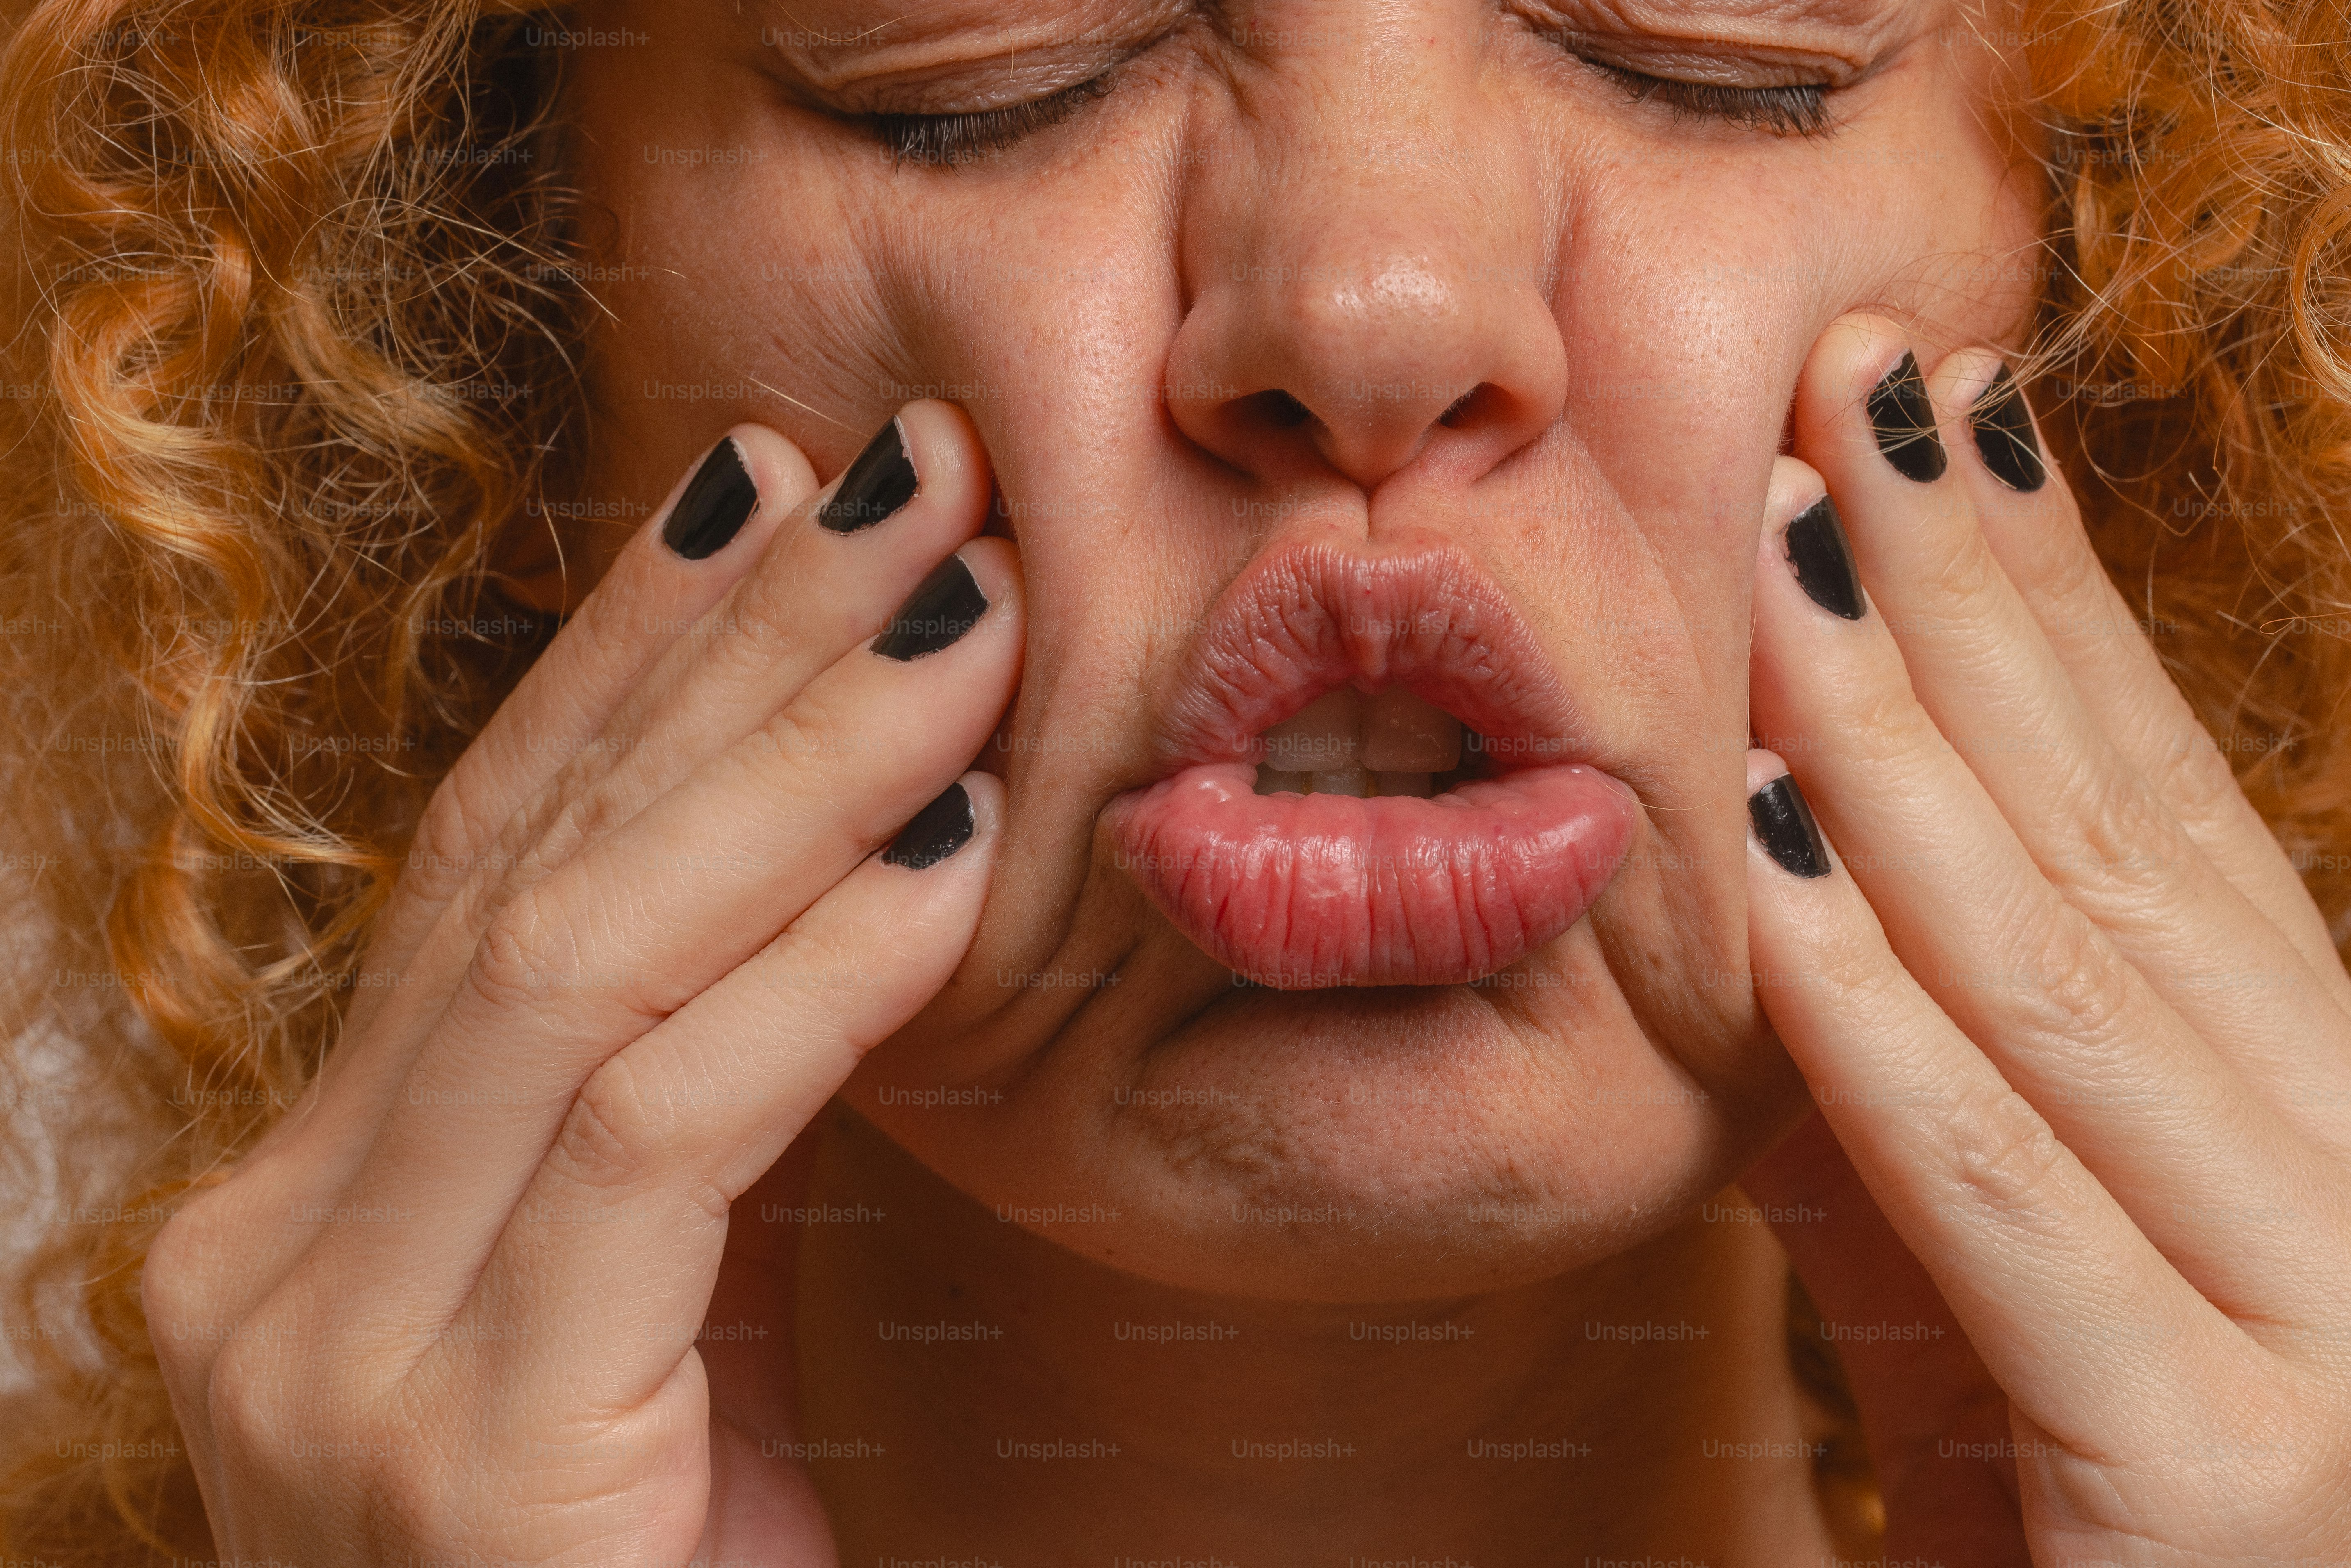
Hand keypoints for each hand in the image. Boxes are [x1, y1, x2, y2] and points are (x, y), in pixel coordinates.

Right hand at [140, 403, 1022, 1564]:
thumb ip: (689, 1114)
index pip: (486, 862)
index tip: (761, 485)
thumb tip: (831, 874)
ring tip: (966, 616)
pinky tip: (944, 869)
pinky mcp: (460, 1457)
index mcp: (314, 1207)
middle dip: (728, 648)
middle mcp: (274, 1259)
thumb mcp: (667, 1308)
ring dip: (792, 765)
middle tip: (908, 474)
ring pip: (575, 961)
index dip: (625, 651)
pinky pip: (657, 1137)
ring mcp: (333, 1364)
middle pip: (524, 868)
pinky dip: (810, 980)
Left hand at [1738, 316, 2350, 1562]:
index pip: (2167, 825)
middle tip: (1861, 384)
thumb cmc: (2069, 1544)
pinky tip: (1771, 855)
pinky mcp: (2224, 1488)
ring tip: (1788, 544)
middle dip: (1984, 604)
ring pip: (2075, 979)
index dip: (2055, 610)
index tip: (1942, 423)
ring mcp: (2330, 1348)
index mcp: (2313, 1140)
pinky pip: (2007, 1203)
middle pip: (2134, 848)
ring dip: (1908, 744)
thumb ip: (1906, 1119)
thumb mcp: (1967, 1300)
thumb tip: (1790, 891)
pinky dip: (1881, 1022)